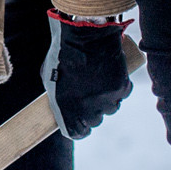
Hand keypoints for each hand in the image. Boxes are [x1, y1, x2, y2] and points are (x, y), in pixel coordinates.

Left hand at [42, 11, 132, 139]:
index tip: (79, 126)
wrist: (84, 36)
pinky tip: (109, 77)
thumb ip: (57, 95)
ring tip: (98, 84)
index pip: (76, 133)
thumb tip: (61, 105)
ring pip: (110, 109)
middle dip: (92, 113)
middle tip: (88, 99)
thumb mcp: (49, 78)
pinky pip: (122, 94)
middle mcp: (88, 107)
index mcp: (67, 107)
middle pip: (95, 121)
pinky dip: (118, 88)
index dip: (78, 130)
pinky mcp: (120, 87)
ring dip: (106, 101)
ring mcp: (106, 98)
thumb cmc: (62, 54)